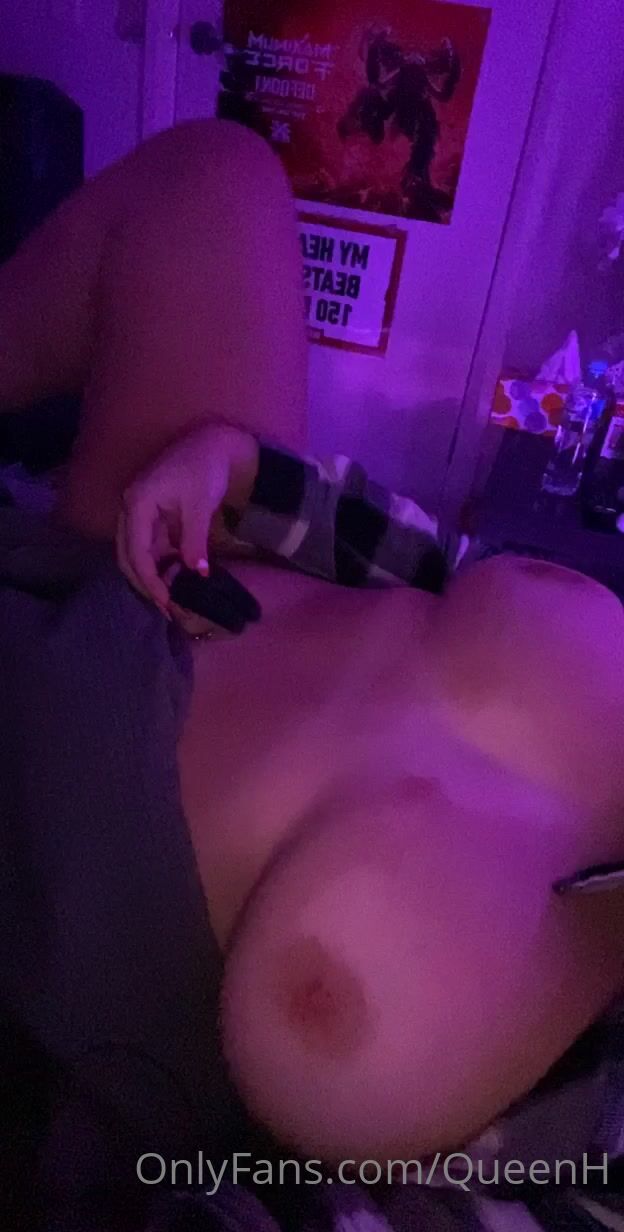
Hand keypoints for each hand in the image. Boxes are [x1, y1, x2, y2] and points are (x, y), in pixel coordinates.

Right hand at [117, 422, 258, 615]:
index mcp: (137, 503)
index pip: (136, 551)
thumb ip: (194, 540)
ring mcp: (139, 512)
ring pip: (136, 553)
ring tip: (170, 599)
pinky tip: (173, 579)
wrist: (213, 444)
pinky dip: (159, 564)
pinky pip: (149, 546)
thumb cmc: (204, 468)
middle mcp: (131, 508)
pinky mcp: (152, 516)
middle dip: (144, 583)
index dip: (149, 580)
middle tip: (166, 609)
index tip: (166, 602)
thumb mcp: (199, 505)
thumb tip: (196, 573)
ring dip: (150, 576)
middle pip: (127, 555)